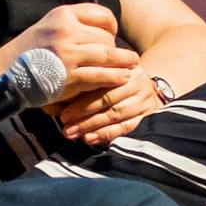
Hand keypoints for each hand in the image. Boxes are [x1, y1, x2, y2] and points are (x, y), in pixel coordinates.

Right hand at [13, 2, 138, 82]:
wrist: (5, 73)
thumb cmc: (29, 51)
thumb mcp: (49, 26)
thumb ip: (72, 24)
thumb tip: (102, 29)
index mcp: (63, 14)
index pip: (100, 14)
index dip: (111, 26)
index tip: (113, 36)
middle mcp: (66, 30)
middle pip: (105, 37)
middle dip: (115, 48)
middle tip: (122, 57)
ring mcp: (68, 54)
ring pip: (107, 54)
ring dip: (123, 61)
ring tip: (133, 65)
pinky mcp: (69, 76)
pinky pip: (99, 75)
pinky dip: (114, 77)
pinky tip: (122, 78)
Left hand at [52, 64, 169, 147]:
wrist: (148, 86)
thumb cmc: (117, 79)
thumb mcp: (106, 70)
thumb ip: (88, 78)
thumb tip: (57, 93)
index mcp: (125, 66)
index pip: (101, 82)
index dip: (81, 95)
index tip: (62, 107)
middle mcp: (138, 81)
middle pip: (107, 98)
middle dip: (83, 112)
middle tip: (64, 121)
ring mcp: (144, 99)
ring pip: (115, 114)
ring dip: (91, 125)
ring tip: (72, 133)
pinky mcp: (148, 115)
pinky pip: (126, 127)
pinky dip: (106, 134)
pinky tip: (90, 139)